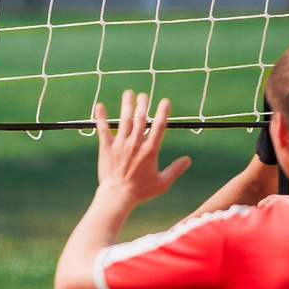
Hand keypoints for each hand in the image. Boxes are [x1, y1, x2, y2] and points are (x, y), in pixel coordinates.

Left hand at [91, 90, 191, 208]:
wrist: (118, 195)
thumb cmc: (141, 191)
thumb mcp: (162, 182)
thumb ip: (175, 170)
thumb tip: (188, 160)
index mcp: (150, 150)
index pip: (159, 126)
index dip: (163, 112)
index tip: (165, 101)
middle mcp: (135, 144)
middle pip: (140, 119)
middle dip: (143, 104)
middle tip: (144, 95)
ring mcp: (120, 144)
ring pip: (124, 120)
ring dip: (126, 105)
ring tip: (128, 93)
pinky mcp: (107, 147)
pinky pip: (103, 129)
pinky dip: (101, 117)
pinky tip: (99, 106)